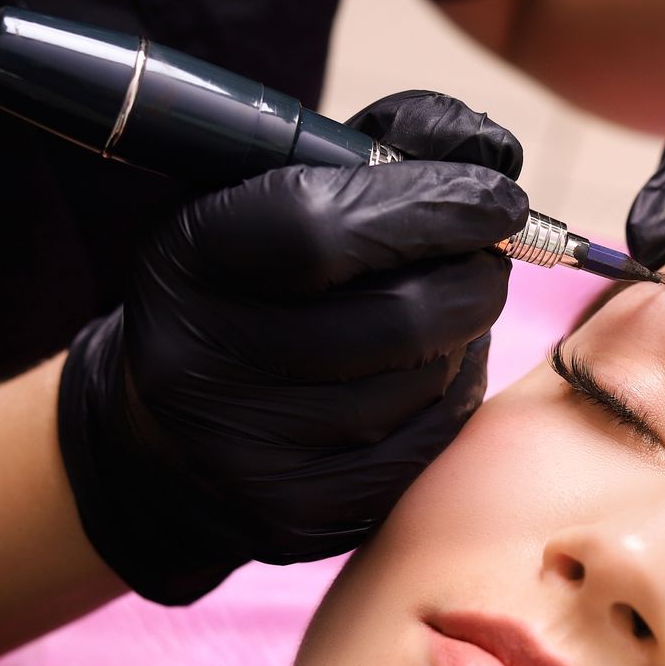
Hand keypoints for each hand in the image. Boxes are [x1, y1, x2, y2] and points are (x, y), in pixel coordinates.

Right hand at [56, 91, 528, 603]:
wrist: (165, 435)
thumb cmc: (246, 285)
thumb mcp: (275, 191)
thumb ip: (381, 147)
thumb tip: (492, 150)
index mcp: (185, 262)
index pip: (325, 229)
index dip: (431, 206)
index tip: (498, 197)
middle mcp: (203, 368)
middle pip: (399, 316)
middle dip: (474, 273)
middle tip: (491, 252)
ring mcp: (249, 456)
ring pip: (426, 380)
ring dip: (467, 332)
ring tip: (451, 305)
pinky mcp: (298, 518)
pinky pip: (428, 442)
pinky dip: (454, 391)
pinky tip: (435, 366)